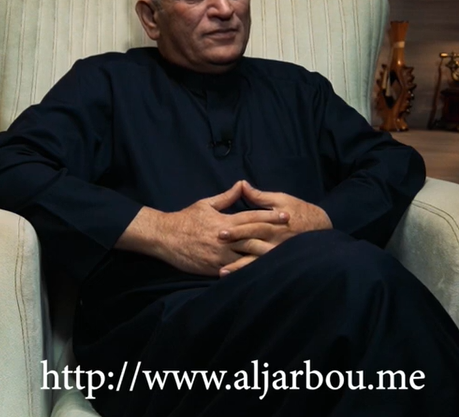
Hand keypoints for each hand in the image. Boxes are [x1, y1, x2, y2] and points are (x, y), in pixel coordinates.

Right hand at [117, 181, 288, 276]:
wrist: (165, 237)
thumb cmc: (186, 219)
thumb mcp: (206, 204)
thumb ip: (226, 197)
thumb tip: (242, 185)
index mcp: (225, 221)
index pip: (252, 217)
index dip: (271, 217)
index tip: (287, 215)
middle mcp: (225, 239)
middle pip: (254, 238)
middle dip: (274, 237)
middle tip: (294, 236)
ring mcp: (220, 256)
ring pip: (247, 257)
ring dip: (266, 257)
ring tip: (285, 257)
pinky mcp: (214, 268)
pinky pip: (235, 271)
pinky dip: (249, 271)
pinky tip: (263, 273)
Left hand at [217, 181, 331, 275]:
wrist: (322, 228)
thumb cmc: (300, 211)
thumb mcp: (282, 199)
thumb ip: (260, 196)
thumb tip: (242, 185)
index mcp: (274, 224)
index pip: (252, 226)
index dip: (236, 230)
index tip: (219, 232)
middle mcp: (276, 241)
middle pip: (251, 245)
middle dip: (233, 248)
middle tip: (215, 251)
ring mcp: (278, 253)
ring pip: (256, 262)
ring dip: (239, 267)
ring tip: (222, 273)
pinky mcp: (280, 262)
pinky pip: (263, 270)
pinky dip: (250, 275)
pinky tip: (239, 281)